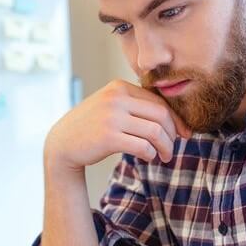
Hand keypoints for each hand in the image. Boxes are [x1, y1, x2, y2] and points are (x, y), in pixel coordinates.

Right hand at [44, 80, 190, 172]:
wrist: (62, 143)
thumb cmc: (92, 127)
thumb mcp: (111, 106)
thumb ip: (135, 105)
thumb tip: (173, 119)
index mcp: (119, 87)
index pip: (158, 101)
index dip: (176, 119)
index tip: (183, 134)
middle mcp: (115, 98)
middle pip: (161, 115)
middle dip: (173, 134)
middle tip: (173, 148)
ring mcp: (111, 117)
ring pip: (155, 131)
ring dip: (166, 147)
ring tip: (165, 157)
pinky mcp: (108, 137)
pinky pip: (143, 146)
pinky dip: (151, 154)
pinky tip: (148, 158)